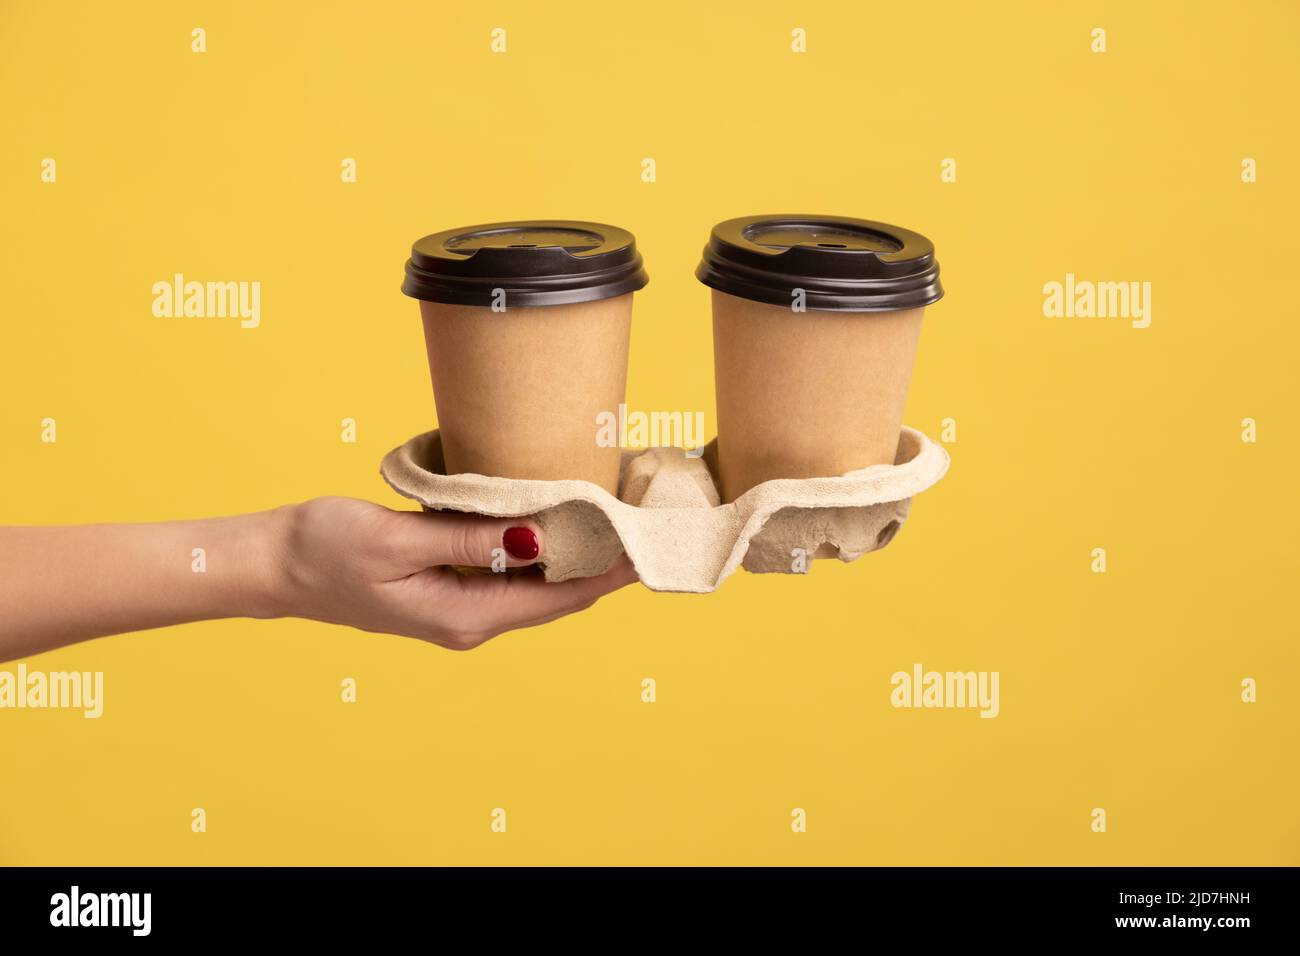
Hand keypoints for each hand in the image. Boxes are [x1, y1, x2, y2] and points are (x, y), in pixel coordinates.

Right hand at [271, 497, 636, 650]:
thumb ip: (467, 541)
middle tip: (644, 521)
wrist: (275, 565)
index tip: (649, 544)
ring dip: (575, 555)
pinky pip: (511, 574)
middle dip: (603, 564)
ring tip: (615, 516)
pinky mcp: (449, 587)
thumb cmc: (325, 550)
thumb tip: (536, 539)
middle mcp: (470, 621)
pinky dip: (541, 549)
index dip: (609, 573)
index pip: (559, 600)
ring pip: (537, 585)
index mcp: (464, 617)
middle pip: (557, 597)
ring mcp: (460, 607)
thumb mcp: (396, 542)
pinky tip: (557, 520)